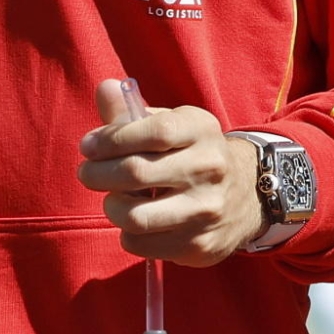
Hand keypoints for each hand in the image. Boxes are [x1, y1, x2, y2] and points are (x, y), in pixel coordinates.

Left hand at [75, 80, 262, 265]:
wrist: (246, 195)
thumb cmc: (190, 154)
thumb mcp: (172, 126)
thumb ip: (132, 112)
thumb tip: (104, 88)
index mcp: (202, 130)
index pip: (153, 132)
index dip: (111, 140)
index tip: (88, 147)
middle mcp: (209, 168)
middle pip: (136, 173)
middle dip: (97, 174)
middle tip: (87, 173)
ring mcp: (206, 210)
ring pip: (135, 216)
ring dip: (112, 207)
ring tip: (113, 199)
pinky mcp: (199, 244)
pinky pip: (141, 244)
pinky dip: (127, 233)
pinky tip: (136, 220)